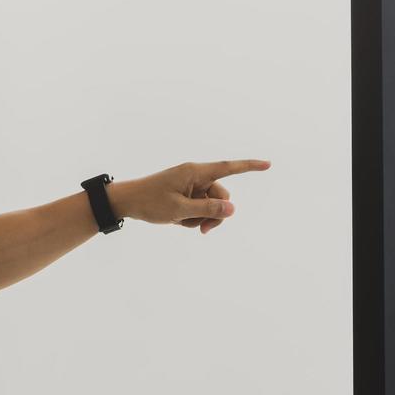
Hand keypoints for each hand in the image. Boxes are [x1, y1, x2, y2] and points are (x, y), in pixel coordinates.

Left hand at [113, 159, 270, 233]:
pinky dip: (192, 217)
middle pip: (222, 196)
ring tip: (182, 223)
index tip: (268, 164)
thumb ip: (208, 209)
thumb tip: (233, 208)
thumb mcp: (180, 210)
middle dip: (216, 214)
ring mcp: (191, 185)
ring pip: (211, 205)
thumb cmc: (150, 202)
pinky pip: (199, 208)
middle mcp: (196, 176)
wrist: (126, 202)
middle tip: (202, 230)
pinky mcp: (186, 194)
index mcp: (195, 172)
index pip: (228, 168)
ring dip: (201, 218)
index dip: (249, 167)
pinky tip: (177, 220)